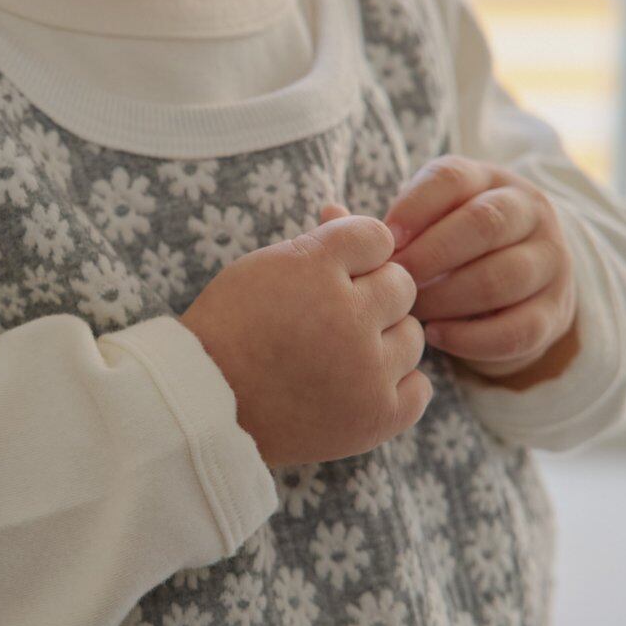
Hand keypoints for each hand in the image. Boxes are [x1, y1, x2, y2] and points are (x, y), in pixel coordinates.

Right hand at [179, 209, 429, 467]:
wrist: (205, 406)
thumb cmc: (232, 329)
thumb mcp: (265, 268)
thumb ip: (317, 242)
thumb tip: (344, 208)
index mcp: (316, 269)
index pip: (377, 238)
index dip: (355, 256)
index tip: (329, 278)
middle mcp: (348, 317)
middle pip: (402, 285)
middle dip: (372, 297)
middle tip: (329, 319)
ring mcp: (366, 371)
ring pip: (412, 336)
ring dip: (384, 341)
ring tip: (339, 356)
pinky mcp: (376, 417)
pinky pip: (419, 387)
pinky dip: (394, 385)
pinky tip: (359, 385)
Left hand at [374, 156, 578, 378]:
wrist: (515, 294)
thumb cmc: (448, 254)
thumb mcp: (422, 228)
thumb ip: (381, 226)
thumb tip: (328, 213)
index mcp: (487, 180)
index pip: (453, 178)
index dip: (414, 208)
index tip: (383, 242)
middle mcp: (528, 211)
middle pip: (485, 222)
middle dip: (432, 255)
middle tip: (396, 282)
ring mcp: (550, 260)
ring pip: (504, 275)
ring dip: (450, 298)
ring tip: (413, 314)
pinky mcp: (556, 310)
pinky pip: (520, 327)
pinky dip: (474, 337)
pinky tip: (438, 339)